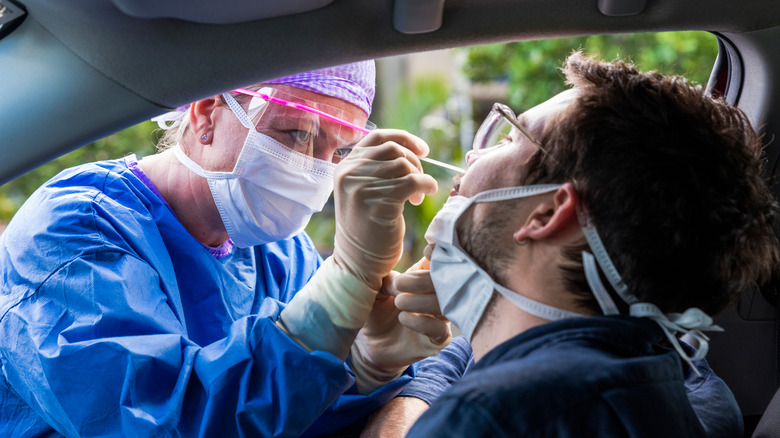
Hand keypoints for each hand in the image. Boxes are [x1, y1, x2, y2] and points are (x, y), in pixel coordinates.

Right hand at [334, 130, 437, 289]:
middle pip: (393, 150)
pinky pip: (412, 181)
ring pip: (403, 165)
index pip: (378, 137)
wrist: (358, 262)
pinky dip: (425, 185)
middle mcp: (349, 173)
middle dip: (414, 162)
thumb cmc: (367, 228)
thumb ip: (375, 169)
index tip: (423, 149)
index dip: (404, 138)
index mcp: (344, 167)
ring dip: (419, 177)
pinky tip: (425, 195)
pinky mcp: (377, 202)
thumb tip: (408, 149)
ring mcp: (361, 187)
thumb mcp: (362, 191)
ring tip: (418, 196)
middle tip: (420, 181)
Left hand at [351, 257, 451, 393]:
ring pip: (445, 304)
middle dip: (422, 280)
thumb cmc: (375, 311)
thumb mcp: (376, 290)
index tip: (427, 250)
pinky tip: (403, 318)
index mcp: (425, 277)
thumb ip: (388, 279)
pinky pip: (440, 330)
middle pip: (446, 281)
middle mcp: (438, 295)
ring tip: (398, 302)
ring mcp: (440, 317)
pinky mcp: (437, 340)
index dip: (439, 253)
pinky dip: (423, 322)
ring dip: (421, 301)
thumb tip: (397, 279)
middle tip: (398, 285)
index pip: (441, 260)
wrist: (370, 345)